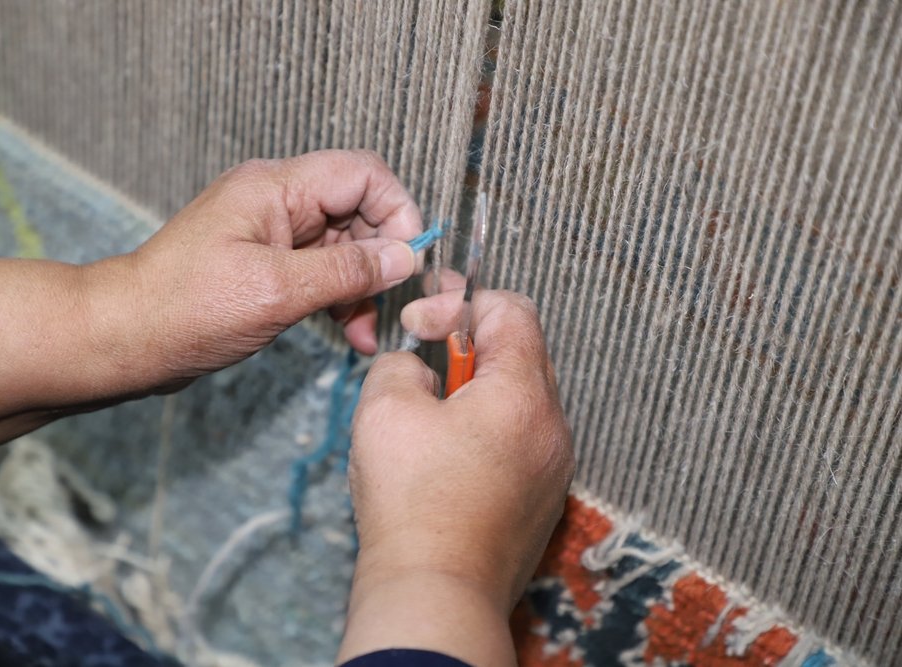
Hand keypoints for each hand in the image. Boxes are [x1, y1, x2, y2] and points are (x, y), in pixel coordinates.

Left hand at [0, 150, 420, 449]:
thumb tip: (403, 258)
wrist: (124, 338)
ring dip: (363, 288)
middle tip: (393, 305)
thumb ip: (346, 271)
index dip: (397, 211)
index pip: (363, 174)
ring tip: (367, 333)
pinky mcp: (267, 266)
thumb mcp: (277, 291)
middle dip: (382, 258)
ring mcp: (272, 234)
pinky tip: (349, 334)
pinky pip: (321, 272)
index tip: (409, 260)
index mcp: (275, 187)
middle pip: (358, 212)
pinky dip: (339, 299)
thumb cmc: (183, 309)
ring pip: (344, 247)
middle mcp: (277, 202)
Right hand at [338, 282, 573, 665]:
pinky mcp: (542, 501)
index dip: (461, 304)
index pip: (511, 311)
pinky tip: (446, 461)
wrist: (436, 593)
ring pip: (520, 401)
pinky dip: (487, 434)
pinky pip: (521, 444)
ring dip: (476, 393)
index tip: (422, 324)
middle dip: (468, 348)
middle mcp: (552, 428)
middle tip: (423, 362)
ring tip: (431, 419)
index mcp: (522, 393)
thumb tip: (417, 369)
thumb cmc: (412, 505)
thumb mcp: (384, 409)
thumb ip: (402, 364)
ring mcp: (552, 468)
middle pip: (520, 354)